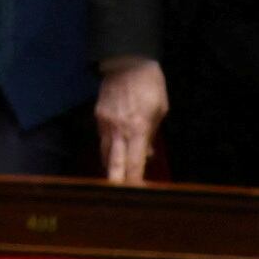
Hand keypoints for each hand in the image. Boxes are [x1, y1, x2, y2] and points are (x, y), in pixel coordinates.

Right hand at [97, 58, 166, 183]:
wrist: (127, 60)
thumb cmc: (150, 85)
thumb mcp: (160, 111)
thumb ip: (151, 134)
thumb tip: (146, 153)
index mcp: (136, 129)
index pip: (134, 163)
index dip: (136, 182)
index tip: (139, 193)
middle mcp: (117, 129)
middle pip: (113, 163)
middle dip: (116, 182)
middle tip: (118, 197)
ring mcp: (104, 122)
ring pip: (105, 152)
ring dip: (111, 166)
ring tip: (116, 179)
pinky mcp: (98, 115)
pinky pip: (103, 138)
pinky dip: (109, 148)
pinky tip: (115, 152)